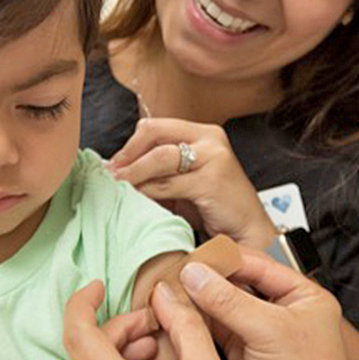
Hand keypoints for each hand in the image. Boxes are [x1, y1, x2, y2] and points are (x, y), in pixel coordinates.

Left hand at [107, 118, 277, 248]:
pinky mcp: (212, 180)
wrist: (248, 232)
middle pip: (154, 133)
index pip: (155, 127)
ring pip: (159, 157)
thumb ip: (159, 172)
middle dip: (127, 155)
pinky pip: (168, 183)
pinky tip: (137, 199)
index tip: (113, 164)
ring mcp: (214, 157)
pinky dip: (147, 191)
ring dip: (133, 174)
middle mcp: (210, 138)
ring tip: (118, 187)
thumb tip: (118, 171)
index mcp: (203, 133)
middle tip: (111, 174)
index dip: (130, 145)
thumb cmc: (214, 208)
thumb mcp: (184, 182)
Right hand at [178, 249, 358, 359]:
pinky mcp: (238, 354)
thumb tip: (195, 274)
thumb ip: (230, 301)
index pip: (255, 263)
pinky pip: (210, 330)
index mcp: (300, 294)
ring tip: (167, 294)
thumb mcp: (271, 333)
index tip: (191, 259)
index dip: (222, 261)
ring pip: (218, 306)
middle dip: (204, 280)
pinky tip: (172, 316)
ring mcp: (256, 332)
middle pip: (233, 283)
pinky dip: (192, 323)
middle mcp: (277, 309)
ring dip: (194, 301)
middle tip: (172, 276)